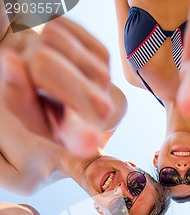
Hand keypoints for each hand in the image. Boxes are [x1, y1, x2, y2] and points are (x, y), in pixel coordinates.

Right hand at [1, 17, 113, 155]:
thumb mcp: (24, 113)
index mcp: (76, 137)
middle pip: (42, 62)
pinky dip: (52, 35)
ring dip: (40, 47)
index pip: (81, 137)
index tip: (90, 140)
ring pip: (52, 37)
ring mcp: (104, 79)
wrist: (67, 103)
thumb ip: (17, 94)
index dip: (84, 137)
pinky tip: (58, 57)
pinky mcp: (104, 54)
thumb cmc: (43, 112)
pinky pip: (62, 25)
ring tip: (47, 72)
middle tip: (34, 81)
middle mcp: (97, 110)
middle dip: (27, 64)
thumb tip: (12, 61)